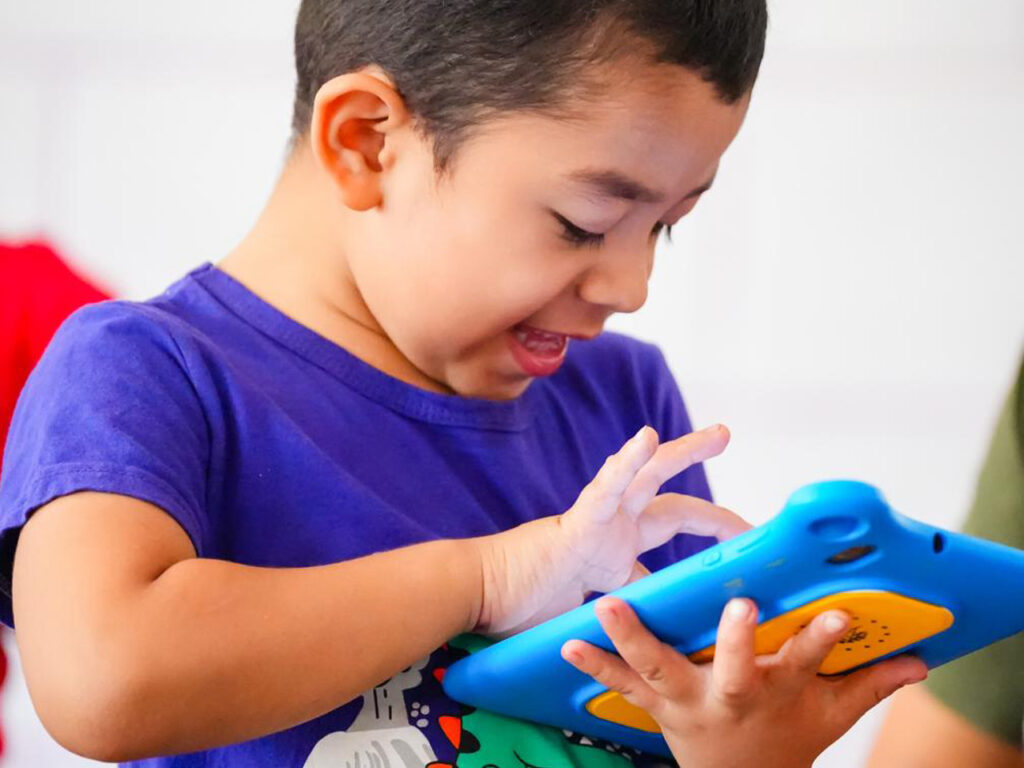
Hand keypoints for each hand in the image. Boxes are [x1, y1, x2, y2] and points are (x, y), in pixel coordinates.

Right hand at [470, 424, 747, 636]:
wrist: (481, 598)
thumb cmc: (522, 607)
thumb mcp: (595, 613)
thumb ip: (624, 612)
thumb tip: (658, 630)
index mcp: (614, 551)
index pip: (671, 534)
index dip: (712, 535)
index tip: (748, 544)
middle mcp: (611, 530)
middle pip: (671, 501)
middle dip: (710, 493)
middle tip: (742, 467)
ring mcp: (596, 522)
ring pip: (647, 478)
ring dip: (682, 454)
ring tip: (720, 434)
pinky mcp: (576, 523)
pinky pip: (604, 489)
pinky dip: (626, 463)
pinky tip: (647, 439)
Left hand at [561, 596, 929, 767]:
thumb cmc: (786, 739)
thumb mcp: (831, 716)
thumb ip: (870, 684)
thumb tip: (921, 662)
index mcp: (777, 691)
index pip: (807, 663)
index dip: (823, 641)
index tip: (838, 611)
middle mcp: (733, 696)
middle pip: (737, 669)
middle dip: (739, 640)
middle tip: (742, 605)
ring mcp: (690, 703)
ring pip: (662, 667)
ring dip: (634, 637)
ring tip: (607, 604)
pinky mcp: (658, 707)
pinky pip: (623, 684)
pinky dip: (596, 663)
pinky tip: (567, 642)